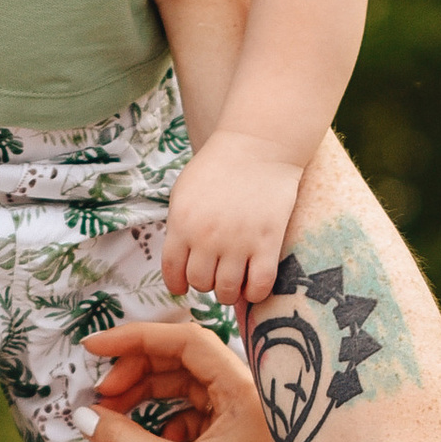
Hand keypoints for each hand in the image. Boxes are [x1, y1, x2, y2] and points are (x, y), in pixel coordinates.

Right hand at [69, 311, 293, 441]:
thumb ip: (120, 437)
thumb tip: (82, 413)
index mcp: (245, 393)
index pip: (186, 340)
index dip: (134, 339)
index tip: (93, 347)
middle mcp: (251, 399)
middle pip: (185, 361)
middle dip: (136, 370)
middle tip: (99, 394)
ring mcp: (246, 422)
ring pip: (188, 389)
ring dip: (147, 396)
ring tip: (111, 416)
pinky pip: (194, 417)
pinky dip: (163, 421)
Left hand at [161, 131, 303, 310]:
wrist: (258, 146)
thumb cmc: (220, 166)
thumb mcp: (184, 191)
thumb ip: (178, 225)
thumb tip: (178, 260)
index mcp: (182, 224)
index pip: (173, 273)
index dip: (178, 284)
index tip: (185, 285)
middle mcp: (207, 238)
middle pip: (200, 283)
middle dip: (206, 283)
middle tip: (215, 273)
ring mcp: (238, 242)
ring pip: (226, 291)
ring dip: (228, 293)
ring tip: (233, 281)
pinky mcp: (267, 243)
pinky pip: (259, 286)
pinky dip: (254, 294)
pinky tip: (253, 286)